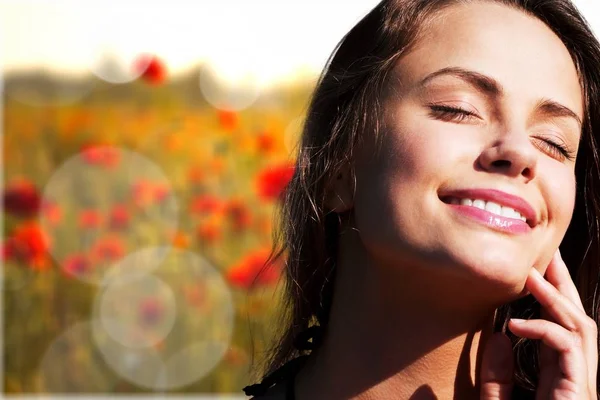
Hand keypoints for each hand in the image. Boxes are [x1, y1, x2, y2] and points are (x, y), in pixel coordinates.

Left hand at [480, 249, 597, 398]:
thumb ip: (496, 379)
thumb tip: (499, 338)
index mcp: (558, 381)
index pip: (560, 331)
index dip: (550, 300)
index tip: (534, 274)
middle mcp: (575, 379)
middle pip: (577, 321)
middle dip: (563, 286)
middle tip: (550, 254)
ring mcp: (582, 386)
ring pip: (580, 328)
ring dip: (556, 297)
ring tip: (531, 274)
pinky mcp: (580, 393)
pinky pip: (568, 346)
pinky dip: (543, 329)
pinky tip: (515, 324)